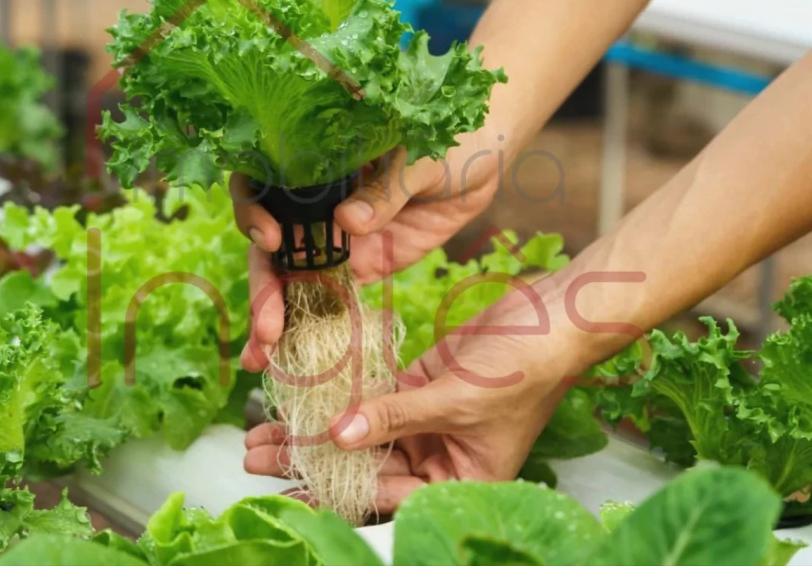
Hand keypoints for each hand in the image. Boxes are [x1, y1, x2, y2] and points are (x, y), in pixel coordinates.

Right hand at [233, 124, 502, 371]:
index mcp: (315, 163)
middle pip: (269, 246)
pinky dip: (308, 326)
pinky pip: (327, 298)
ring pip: (290, 279)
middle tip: (266, 330)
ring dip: (273, 318)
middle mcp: (314, 203)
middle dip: (262, 288)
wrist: (481, 160)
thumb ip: (386, 188)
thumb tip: (348, 222)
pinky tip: (292, 356)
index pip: (261, 185)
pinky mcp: (360, 265)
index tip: (269, 240)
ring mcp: (334, 238)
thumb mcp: (418, 157)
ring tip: (261, 358)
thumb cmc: (444, 138)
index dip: (253, 211)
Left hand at [243, 292, 581, 512]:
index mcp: (457, 479)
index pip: (384, 493)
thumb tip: (340, 437)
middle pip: (364, 463)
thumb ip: (396, 418)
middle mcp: (439, 456)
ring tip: (268, 426)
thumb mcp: (458, 402)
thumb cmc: (525, 370)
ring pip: (363, 428)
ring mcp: (429, 419)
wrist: (553, 318)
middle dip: (310, 458)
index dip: (331, 489)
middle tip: (257, 452)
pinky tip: (308, 391)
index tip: (282, 482)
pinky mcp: (423, 384)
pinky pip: (376, 393)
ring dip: (318, 424)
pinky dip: (344, 392)